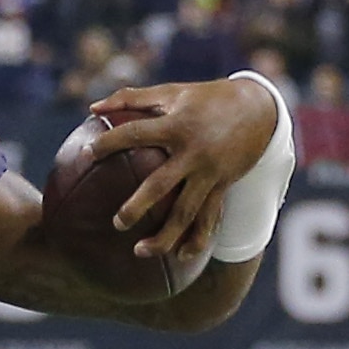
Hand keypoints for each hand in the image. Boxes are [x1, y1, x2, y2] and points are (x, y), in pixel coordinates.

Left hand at [85, 76, 282, 266]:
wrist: (261, 110)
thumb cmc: (208, 98)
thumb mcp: (173, 92)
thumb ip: (131, 98)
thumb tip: (92, 109)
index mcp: (176, 126)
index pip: (135, 134)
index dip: (109, 143)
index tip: (87, 154)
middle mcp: (192, 153)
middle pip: (160, 186)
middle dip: (137, 207)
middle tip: (117, 223)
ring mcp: (209, 174)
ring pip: (186, 213)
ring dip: (164, 236)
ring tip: (139, 252)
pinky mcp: (223, 186)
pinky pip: (209, 218)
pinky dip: (197, 239)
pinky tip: (181, 257)